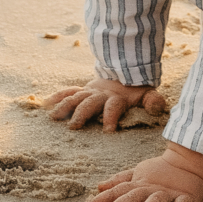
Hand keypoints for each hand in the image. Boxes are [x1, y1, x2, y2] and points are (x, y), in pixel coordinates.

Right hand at [44, 81, 166, 131]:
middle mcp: (101, 94)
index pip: (114, 107)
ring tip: (54, 118)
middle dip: (82, 114)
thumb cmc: (136, 89)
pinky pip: (68, 92)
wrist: (125, 70)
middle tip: (74, 126)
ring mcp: (90, 92)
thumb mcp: (148, 94)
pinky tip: (45, 105)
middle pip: (90, 103)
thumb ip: (153, 101)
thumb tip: (157, 107)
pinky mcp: (83, 91)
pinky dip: (57, 97)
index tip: (108, 131)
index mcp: (117, 98)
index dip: (111, 117)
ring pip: (76, 97)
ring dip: (65, 106)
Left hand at [85, 152, 202, 201]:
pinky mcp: (187, 198)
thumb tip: (98, 186)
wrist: (192, 161)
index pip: (117, 191)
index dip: (101, 200)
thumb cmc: (162, 172)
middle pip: (132, 196)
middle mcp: (151, 189)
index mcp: (139, 184)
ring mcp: (169, 194)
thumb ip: (119, 181)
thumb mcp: (139, 174)